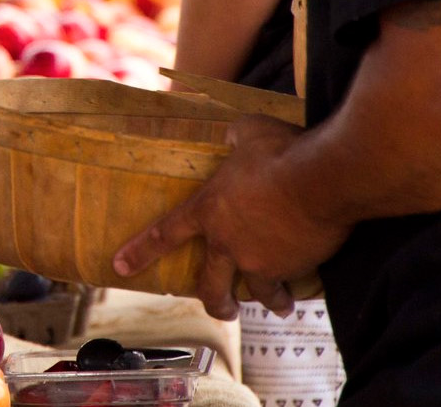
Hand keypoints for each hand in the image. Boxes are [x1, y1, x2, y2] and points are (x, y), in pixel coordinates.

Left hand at [112, 115, 350, 320]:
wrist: (320, 178)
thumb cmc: (281, 150)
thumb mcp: (249, 132)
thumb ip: (236, 138)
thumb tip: (234, 137)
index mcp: (208, 210)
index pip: (164, 233)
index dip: (140, 251)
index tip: (120, 267)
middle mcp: (227, 242)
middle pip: (209, 285)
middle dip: (215, 302)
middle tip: (222, 309)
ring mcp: (258, 260)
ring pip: (257, 292)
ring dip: (268, 301)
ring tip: (279, 305)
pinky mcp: (290, 269)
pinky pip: (291, 284)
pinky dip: (297, 288)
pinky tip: (305, 287)